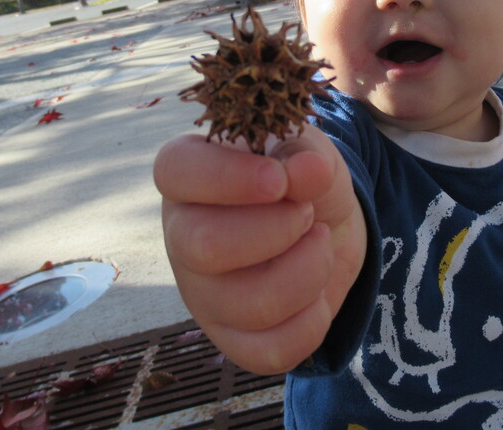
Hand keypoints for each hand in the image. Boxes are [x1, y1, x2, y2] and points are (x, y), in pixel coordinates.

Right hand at [154, 125, 366, 374]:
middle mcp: (182, 236)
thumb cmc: (300, 179)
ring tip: (320, 242)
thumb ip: (306, 154)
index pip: (176, 171)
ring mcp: (203, 294)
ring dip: (308, 270)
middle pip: (204, 247)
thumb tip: (309, 169)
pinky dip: (313, 319)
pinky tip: (317, 290)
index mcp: (189, 176)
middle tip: (308, 212)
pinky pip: (271, 350)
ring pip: (247, 306)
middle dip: (277, 230)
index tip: (278, 179)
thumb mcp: (307, 151)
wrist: (326, 225)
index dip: (228, 177)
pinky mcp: (232, 338)